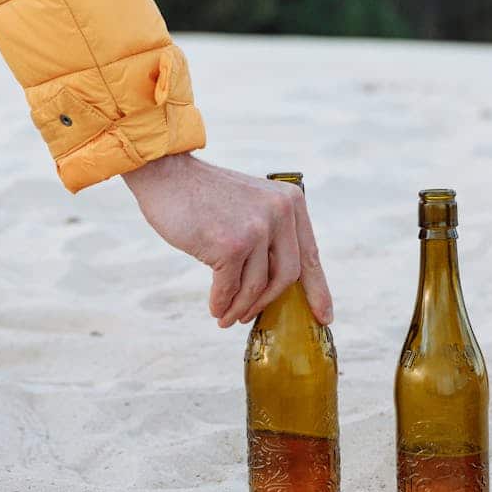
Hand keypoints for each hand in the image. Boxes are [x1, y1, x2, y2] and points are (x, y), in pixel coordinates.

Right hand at [122, 154, 332, 327]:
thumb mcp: (254, 205)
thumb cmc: (207, 197)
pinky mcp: (231, 244)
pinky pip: (230, 288)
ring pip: (257, 286)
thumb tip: (279, 284)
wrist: (167, 174)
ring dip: (240, 308)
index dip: (317, 290)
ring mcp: (257, 228)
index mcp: (292, 203)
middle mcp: (281, 213)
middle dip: (268, 302)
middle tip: (249, 317)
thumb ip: (271, 234)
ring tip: (226, 317)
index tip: (323, 317)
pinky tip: (216, 308)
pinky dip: (222, 303)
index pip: (311, 255)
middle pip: (287, 276)